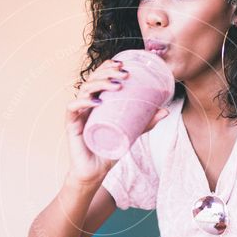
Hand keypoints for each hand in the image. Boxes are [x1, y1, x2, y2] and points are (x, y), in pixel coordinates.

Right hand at [65, 59, 169, 184]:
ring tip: (117, 86)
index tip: (124, 64)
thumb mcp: (131, 133)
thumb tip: (166, 111)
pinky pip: (73, 108)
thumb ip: (146, 122)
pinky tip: (97, 101)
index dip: (108, 67)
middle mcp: (86, 103)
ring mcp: (78, 113)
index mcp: (97, 101)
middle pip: (92, 79)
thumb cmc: (110, 150)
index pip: (99, 77)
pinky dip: (83, 102)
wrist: (95, 172)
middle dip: (107, 72)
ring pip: (83, 89)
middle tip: (125, 74)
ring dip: (100, 84)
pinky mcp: (71, 124)